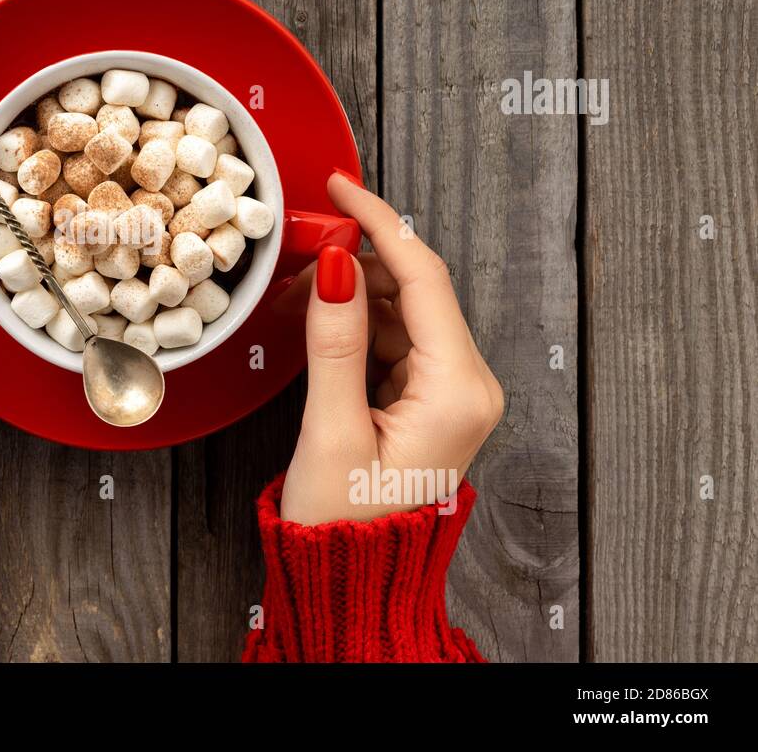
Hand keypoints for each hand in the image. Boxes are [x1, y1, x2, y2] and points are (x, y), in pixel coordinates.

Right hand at [280, 171, 504, 524]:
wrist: (353, 578)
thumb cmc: (345, 521)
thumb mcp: (330, 428)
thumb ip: (335, 340)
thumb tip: (334, 263)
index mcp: (458, 390)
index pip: (424, 277)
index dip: (379, 222)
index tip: (341, 186)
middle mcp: (468, 385)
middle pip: (418, 288)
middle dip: (357, 257)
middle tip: (301, 239)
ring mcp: (452, 392)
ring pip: (405, 310)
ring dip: (353, 290)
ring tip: (297, 292)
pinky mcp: (430, 400)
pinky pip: (397, 338)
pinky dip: (358, 322)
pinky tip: (320, 320)